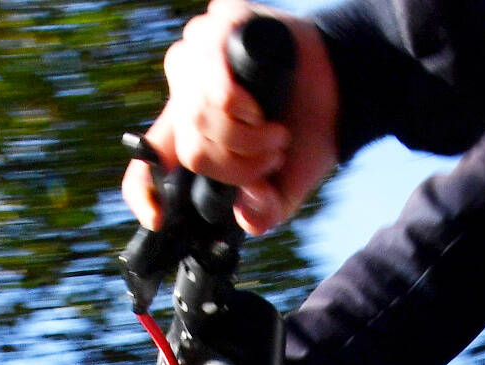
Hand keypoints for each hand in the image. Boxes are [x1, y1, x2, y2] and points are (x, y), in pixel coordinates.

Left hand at [122, 0, 339, 236]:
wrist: (342, 88)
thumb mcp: (284, 187)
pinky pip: (213, 80)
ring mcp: (200, 52)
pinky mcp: (220, 24)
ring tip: (275, 133)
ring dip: (246, 138)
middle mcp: (187, 86)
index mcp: (190, 125)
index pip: (147, 156)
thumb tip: (243, 213)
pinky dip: (239, 105)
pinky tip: (261, 106)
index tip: (158, 219)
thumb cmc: (307, 132)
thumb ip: (264, 211)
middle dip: (239, 165)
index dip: (142, 190)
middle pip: (190, 145)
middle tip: (273, 156)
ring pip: (198, 114)